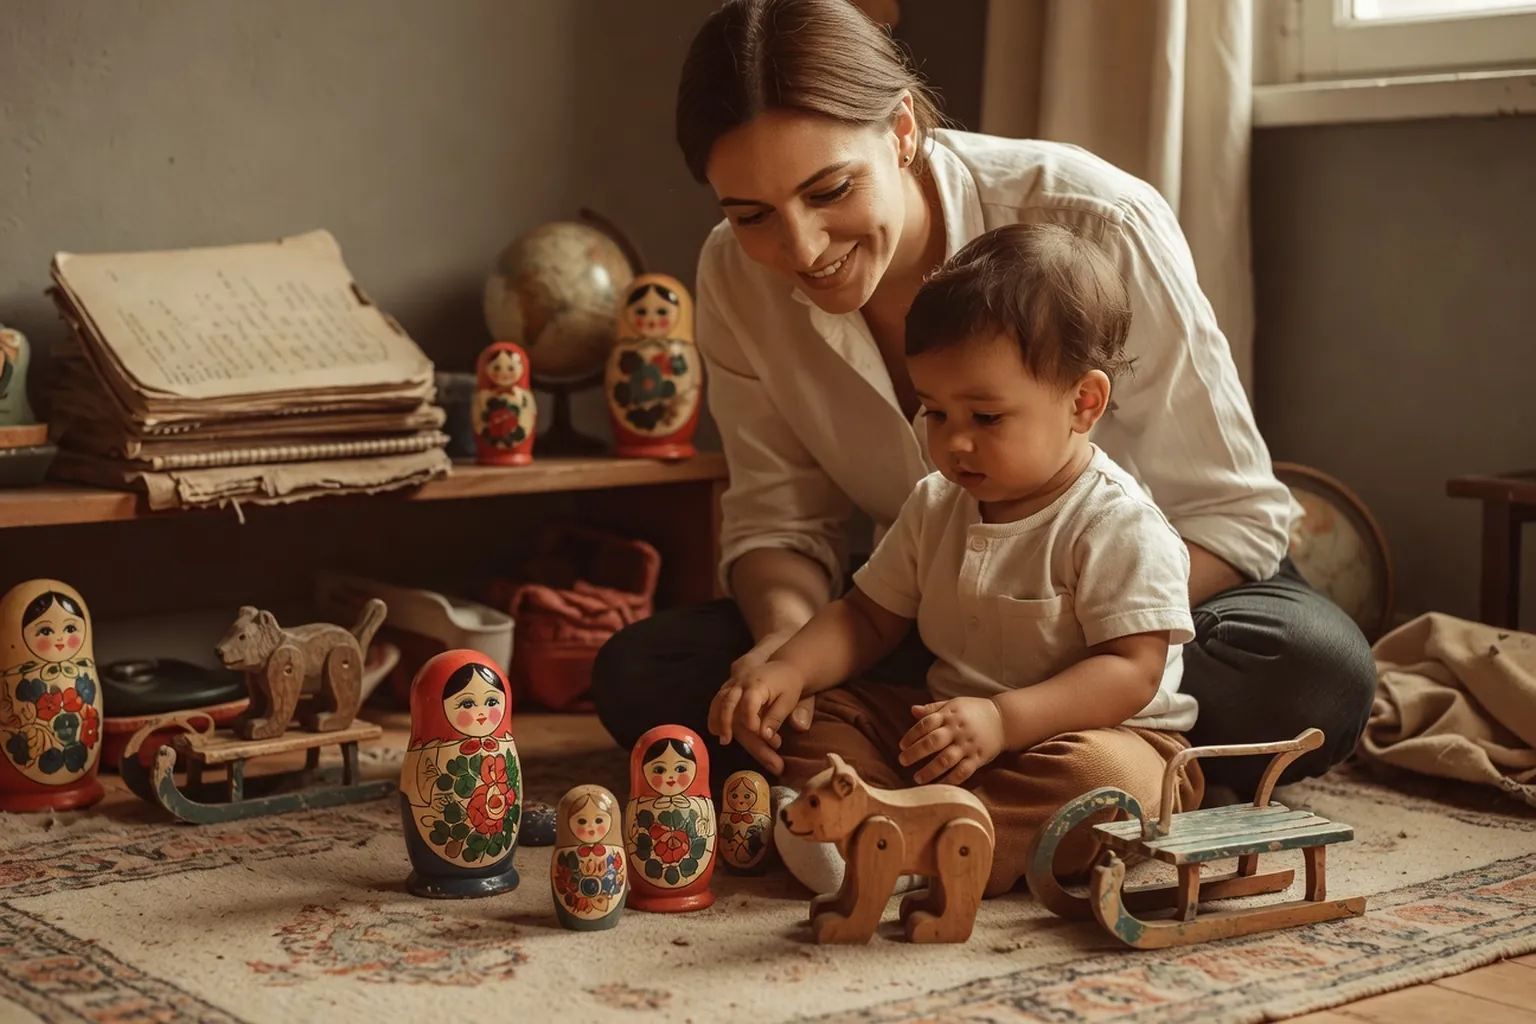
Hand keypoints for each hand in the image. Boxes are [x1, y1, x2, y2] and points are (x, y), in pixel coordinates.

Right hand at [709, 660, 808, 775]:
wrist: (784, 665)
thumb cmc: (789, 684)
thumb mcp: (789, 700)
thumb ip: (776, 717)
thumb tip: (764, 736)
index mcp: (758, 685)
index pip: (748, 703)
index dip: (751, 721)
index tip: (760, 736)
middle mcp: (741, 682)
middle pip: (729, 704)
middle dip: (727, 724)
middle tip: (728, 742)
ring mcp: (733, 683)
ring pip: (719, 701)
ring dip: (717, 721)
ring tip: (722, 739)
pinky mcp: (729, 686)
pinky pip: (717, 700)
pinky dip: (714, 714)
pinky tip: (715, 730)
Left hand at [897, 697, 1004, 785]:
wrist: (1004, 719)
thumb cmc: (974, 711)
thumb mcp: (954, 704)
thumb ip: (933, 709)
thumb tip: (912, 710)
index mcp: (949, 716)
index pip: (926, 724)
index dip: (911, 735)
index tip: (901, 745)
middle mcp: (957, 730)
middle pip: (932, 742)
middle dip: (915, 753)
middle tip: (902, 761)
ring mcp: (967, 745)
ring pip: (946, 759)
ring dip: (929, 770)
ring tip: (916, 778)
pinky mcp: (978, 758)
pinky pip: (963, 772)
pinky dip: (950, 780)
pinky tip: (938, 786)